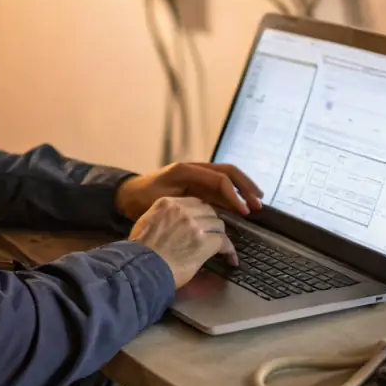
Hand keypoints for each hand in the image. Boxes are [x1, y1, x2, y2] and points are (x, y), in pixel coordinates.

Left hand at [114, 161, 262, 223]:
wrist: (127, 195)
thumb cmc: (142, 200)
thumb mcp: (162, 202)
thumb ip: (184, 206)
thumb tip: (209, 216)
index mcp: (186, 170)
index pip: (219, 179)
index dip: (234, 195)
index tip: (244, 211)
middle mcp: (194, 169)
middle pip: (228, 172)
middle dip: (245, 187)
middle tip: (258, 203)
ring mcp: (196, 175)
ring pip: (226, 177)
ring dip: (242, 188)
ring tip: (256, 202)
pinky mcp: (196, 183)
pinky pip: (219, 186)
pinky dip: (232, 194)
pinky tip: (241, 205)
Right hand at [129, 196, 236, 288]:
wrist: (140, 268)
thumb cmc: (139, 251)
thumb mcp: (146, 224)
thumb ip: (161, 218)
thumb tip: (171, 224)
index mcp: (167, 203)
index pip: (194, 202)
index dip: (201, 214)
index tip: (203, 223)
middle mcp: (182, 210)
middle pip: (209, 211)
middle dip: (212, 224)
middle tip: (213, 236)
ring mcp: (194, 225)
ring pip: (218, 225)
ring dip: (220, 237)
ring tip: (222, 248)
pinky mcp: (204, 242)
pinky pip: (224, 242)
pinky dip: (229, 251)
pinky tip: (230, 259)